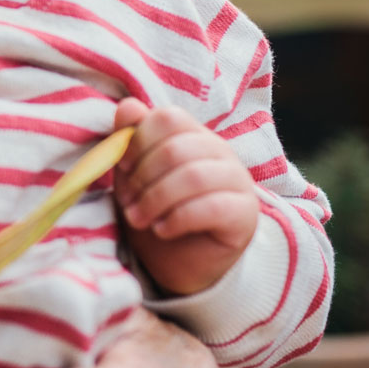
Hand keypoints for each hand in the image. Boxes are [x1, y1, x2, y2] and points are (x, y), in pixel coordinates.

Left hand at [112, 97, 258, 295]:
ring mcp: (237, 180)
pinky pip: (212, 207)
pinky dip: (178, 218)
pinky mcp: (246, 213)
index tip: (122, 168)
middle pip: (177, 148)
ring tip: (139, 219)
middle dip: (143, 178)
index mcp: (192, 134)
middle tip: (127, 202)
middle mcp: (219, 151)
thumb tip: (128, 107)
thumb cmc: (156, 210)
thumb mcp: (134, 174)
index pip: (168, 118)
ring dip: (156, 199)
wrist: (180, 260)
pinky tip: (162, 230)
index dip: (139, 141)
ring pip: (194, 176)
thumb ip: (131, 140)